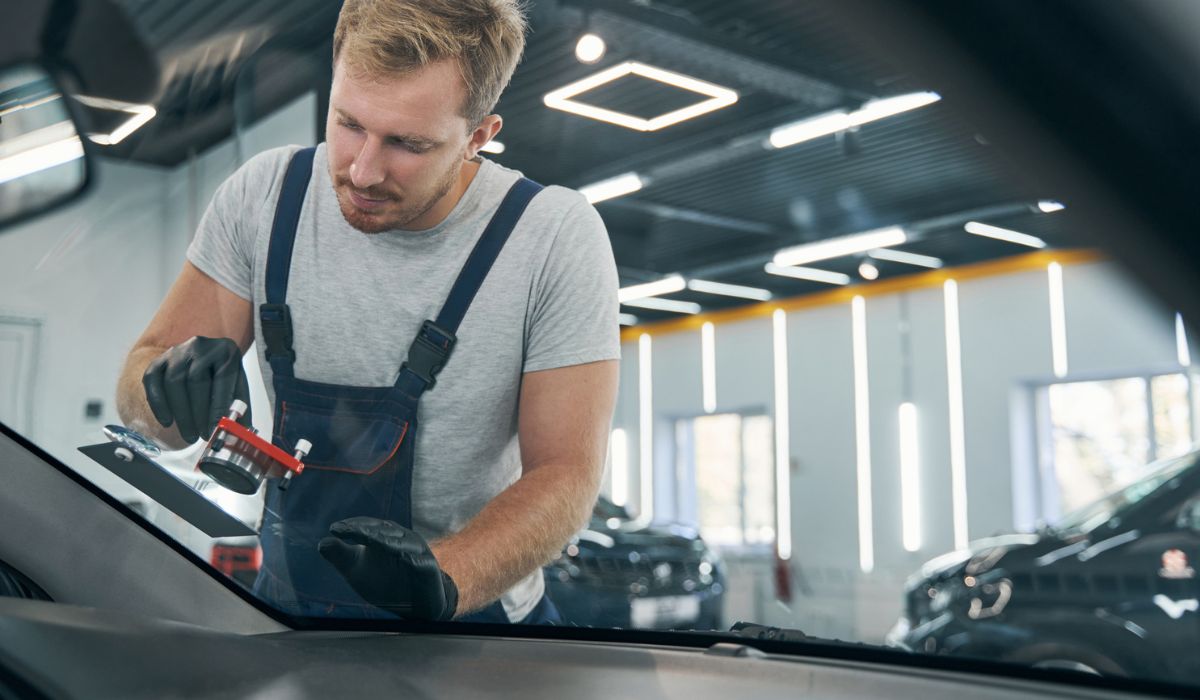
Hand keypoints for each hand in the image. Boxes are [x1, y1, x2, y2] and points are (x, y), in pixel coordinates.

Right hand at [142, 336, 251, 443]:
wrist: (204, 358)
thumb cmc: (224, 377)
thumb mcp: (237, 388)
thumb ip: (239, 409)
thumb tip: (239, 436)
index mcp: (226, 351)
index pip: (221, 380)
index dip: (217, 407)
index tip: (214, 430)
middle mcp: (201, 346)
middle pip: (195, 380)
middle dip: (197, 414)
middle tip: (200, 437)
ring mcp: (177, 351)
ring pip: (173, 381)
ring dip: (180, 413)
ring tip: (189, 435)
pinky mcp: (159, 359)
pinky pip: (152, 380)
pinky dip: (158, 403)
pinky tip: (167, 421)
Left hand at [318, 517, 458, 620]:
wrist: (416, 606)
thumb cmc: (386, 584)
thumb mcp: (357, 572)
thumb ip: (341, 557)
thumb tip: (321, 543)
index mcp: (384, 536)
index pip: (367, 527)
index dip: (352, 526)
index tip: (334, 529)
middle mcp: (401, 539)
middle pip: (382, 531)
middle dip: (364, 529)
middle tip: (346, 529)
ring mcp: (416, 552)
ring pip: (401, 542)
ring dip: (386, 539)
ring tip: (369, 537)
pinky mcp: (428, 567)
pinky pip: (420, 560)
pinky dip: (412, 557)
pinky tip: (402, 556)